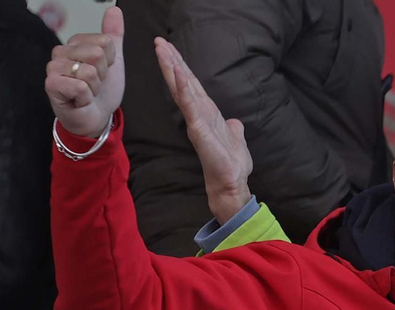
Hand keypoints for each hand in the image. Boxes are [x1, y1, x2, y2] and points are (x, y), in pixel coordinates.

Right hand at [45, 6, 125, 138]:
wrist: (96, 117)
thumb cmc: (101, 91)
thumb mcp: (114, 61)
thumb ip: (114, 35)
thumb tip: (114, 11)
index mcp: (75, 44)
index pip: (105, 42)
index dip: (110, 62)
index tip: (102, 72)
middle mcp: (61, 52)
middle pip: (97, 54)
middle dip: (103, 75)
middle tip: (94, 83)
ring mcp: (53, 68)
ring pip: (89, 71)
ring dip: (95, 88)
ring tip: (87, 92)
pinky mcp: (51, 85)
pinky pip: (80, 86)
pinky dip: (86, 97)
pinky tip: (80, 100)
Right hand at [155, 38, 252, 224]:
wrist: (231, 183)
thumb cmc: (230, 165)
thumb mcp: (235, 140)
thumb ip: (233, 129)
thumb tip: (235, 122)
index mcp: (206, 114)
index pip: (191, 86)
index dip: (181, 67)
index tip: (171, 49)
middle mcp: (198, 115)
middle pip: (182, 82)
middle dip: (171, 61)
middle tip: (158, 40)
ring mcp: (196, 121)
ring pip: (181, 89)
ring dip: (172, 67)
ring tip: (161, 48)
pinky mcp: (198, 129)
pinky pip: (189, 104)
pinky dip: (182, 87)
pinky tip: (176, 72)